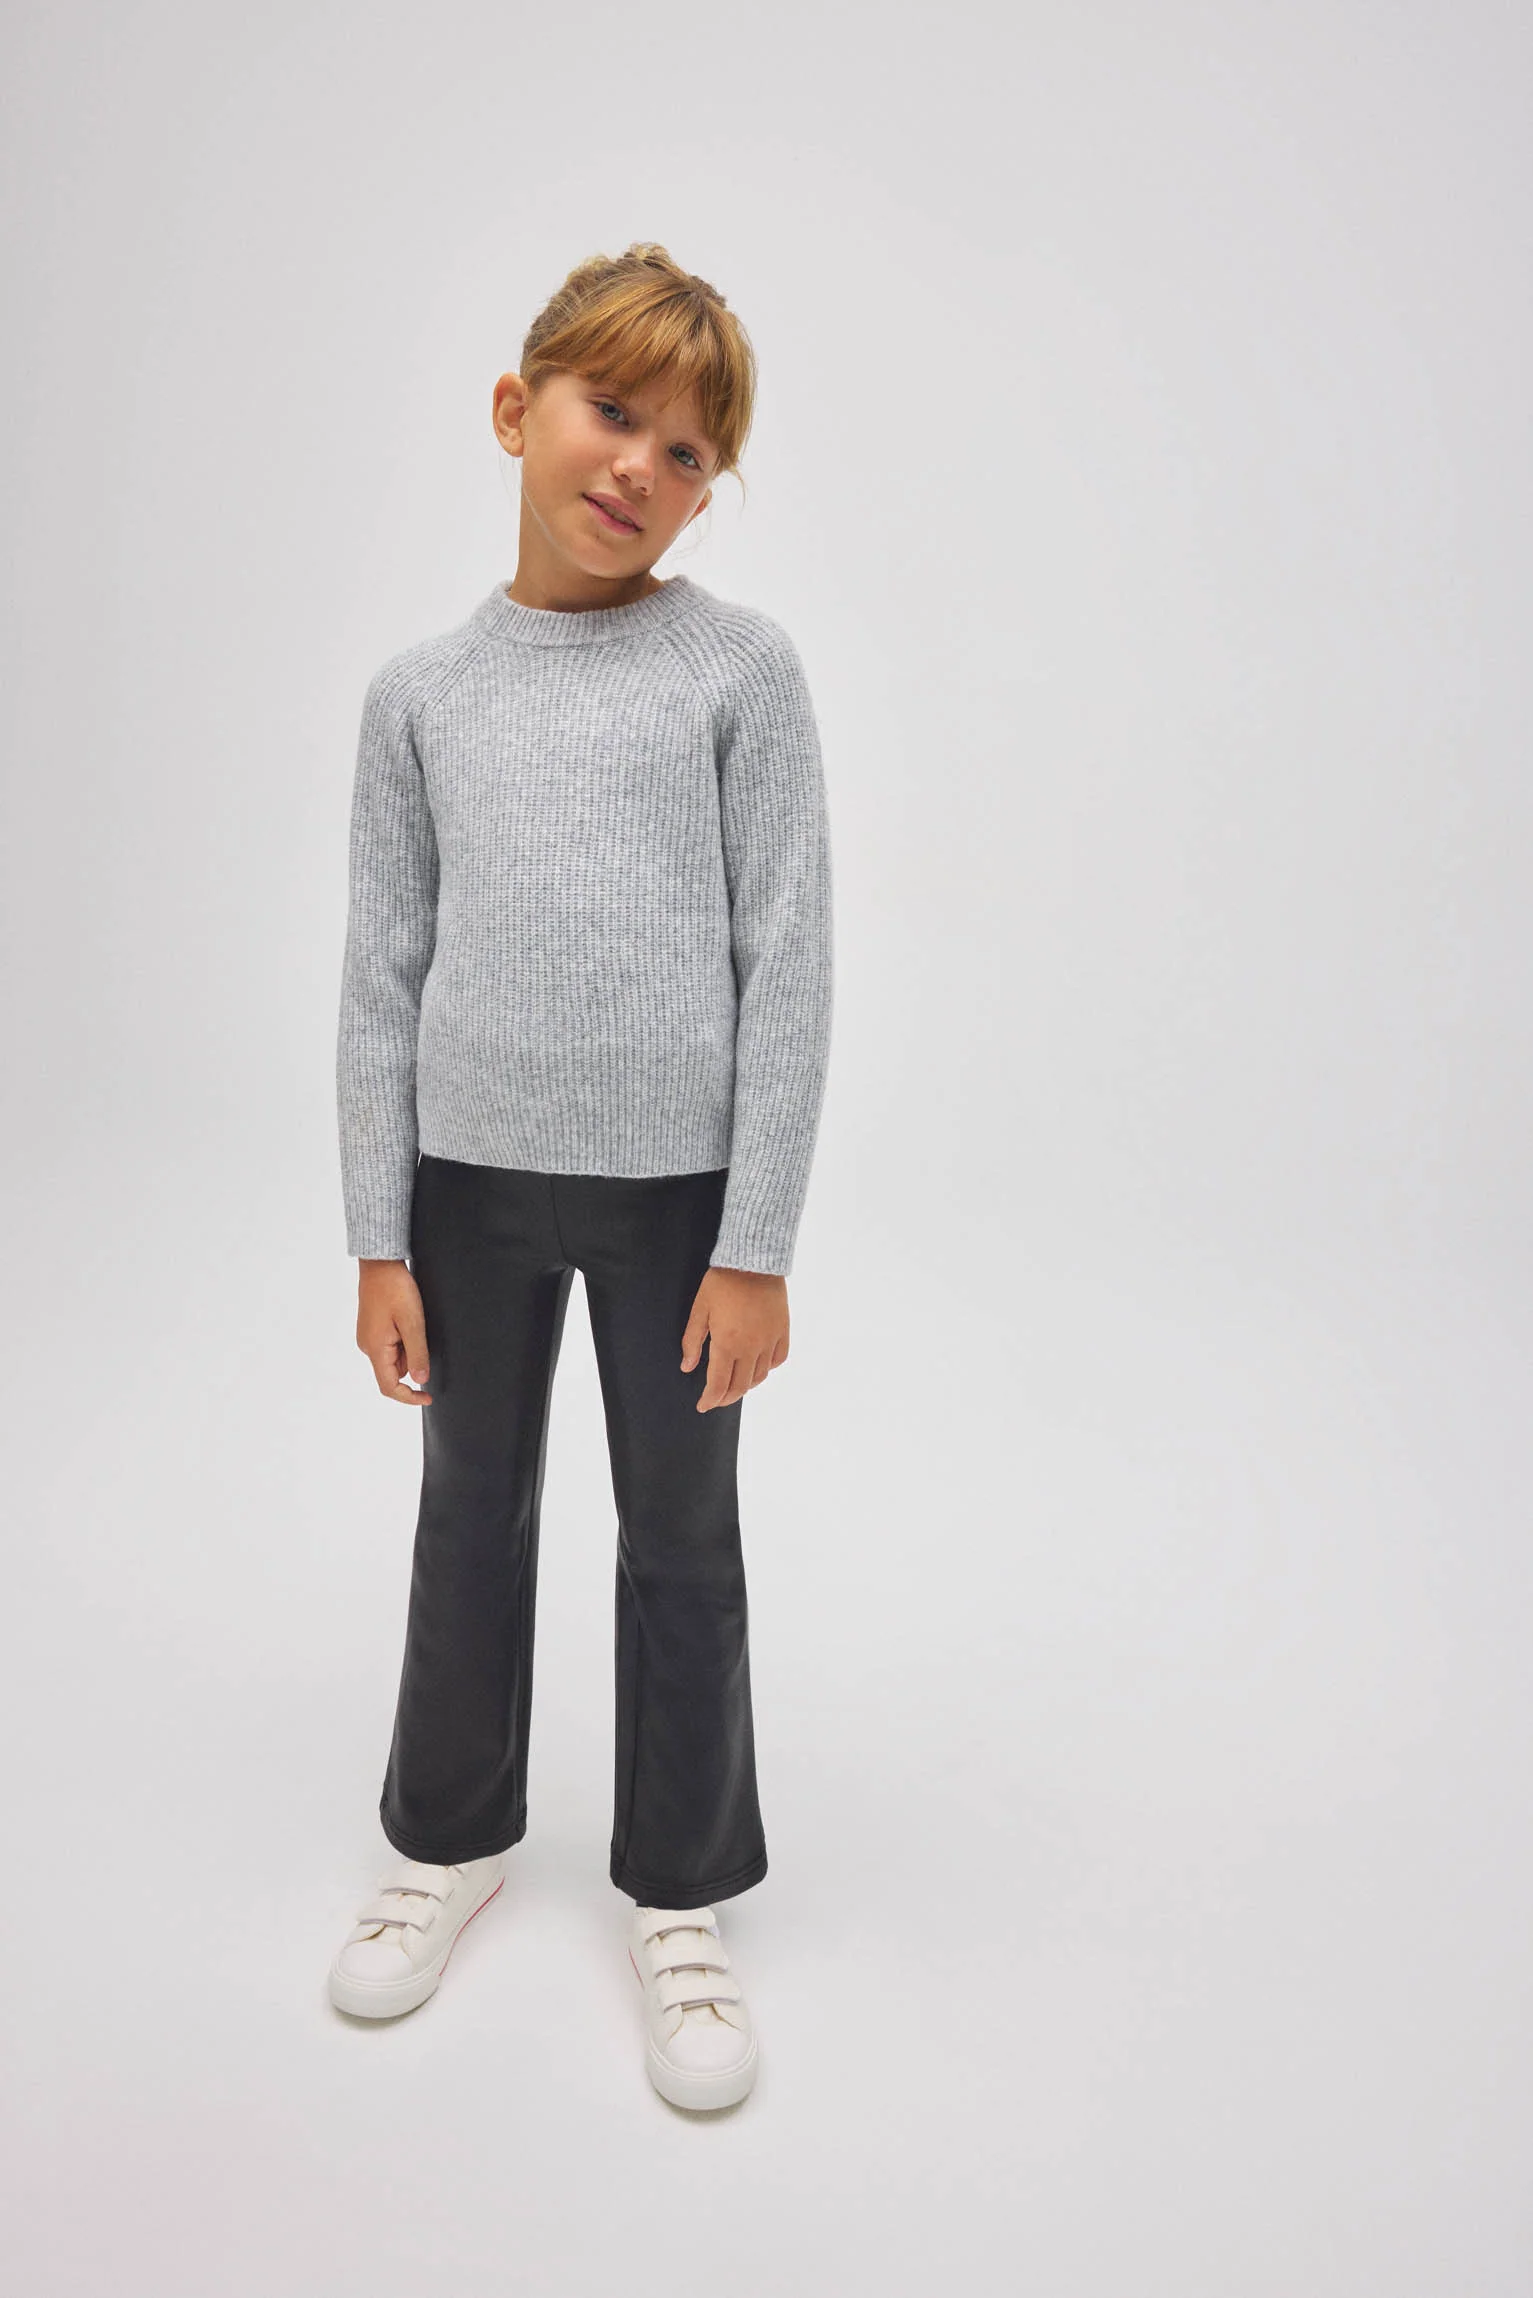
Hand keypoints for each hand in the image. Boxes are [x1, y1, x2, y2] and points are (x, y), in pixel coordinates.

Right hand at [356, 1259, 432, 1404]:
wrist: (380, 1265)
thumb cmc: (395, 1289)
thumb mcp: (413, 1322)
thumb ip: (417, 1353)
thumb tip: (420, 1381)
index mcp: (375, 1349)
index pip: (389, 1387)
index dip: (409, 1397)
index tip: (428, 1397)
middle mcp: (368, 1347)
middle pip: (394, 1371)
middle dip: (413, 1360)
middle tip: (422, 1333)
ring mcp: (368, 1338)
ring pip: (394, 1357)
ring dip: (409, 1348)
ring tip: (413, 1320)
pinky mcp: (372, 1329)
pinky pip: (390, 1345)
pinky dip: (403, 1339)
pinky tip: (406, 1319)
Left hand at [681, 1267, 789, 1410]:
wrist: (753, 1261)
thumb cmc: (722, 1282)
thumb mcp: (700, 1309)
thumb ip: (692, 1340)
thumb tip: (687, 1366)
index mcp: (727, 1344)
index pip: (719, 1384)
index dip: (710, 1399)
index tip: (703, 1406)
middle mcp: (751, 1348)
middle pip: (740, 1386)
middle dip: (726, 1398)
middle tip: (716, 1400)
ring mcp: (769, 1340)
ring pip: (760, 1376)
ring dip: (746, 1385)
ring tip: (735, 1384)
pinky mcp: (782, 1331)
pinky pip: (778, 1359)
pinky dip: (767, 1368)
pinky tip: (758, 1366)